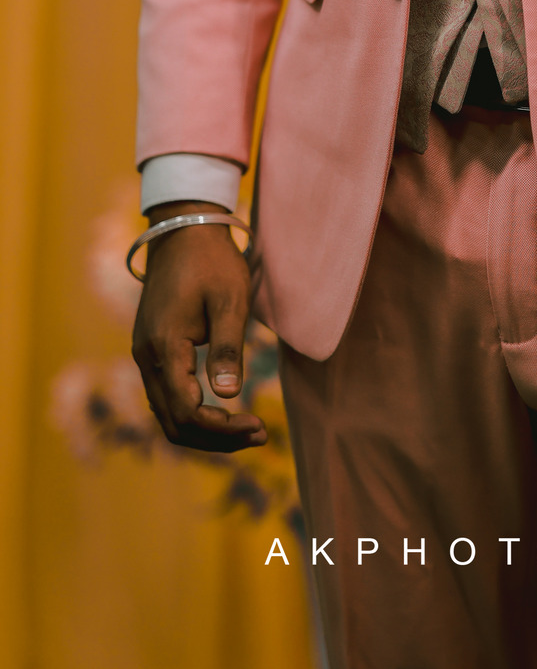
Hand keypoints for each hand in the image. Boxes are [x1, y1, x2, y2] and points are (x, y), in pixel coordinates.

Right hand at [131, 202, 266, 450]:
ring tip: (247, 429)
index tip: (260, 426)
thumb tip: (229, 395)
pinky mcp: (152, 351)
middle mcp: (147, 358)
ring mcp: (145, 356)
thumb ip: (228, 348)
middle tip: (259, 435)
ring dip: (205, 429)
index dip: (222, 428)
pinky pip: (168, 398)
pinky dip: (194, 413)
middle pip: (174, 423)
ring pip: (168, 415)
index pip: (188, 411)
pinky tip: (224, 410)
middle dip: (216, 437)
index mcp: (164, 347)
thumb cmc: (212, 261)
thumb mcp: (229, 300)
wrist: (183, 230)